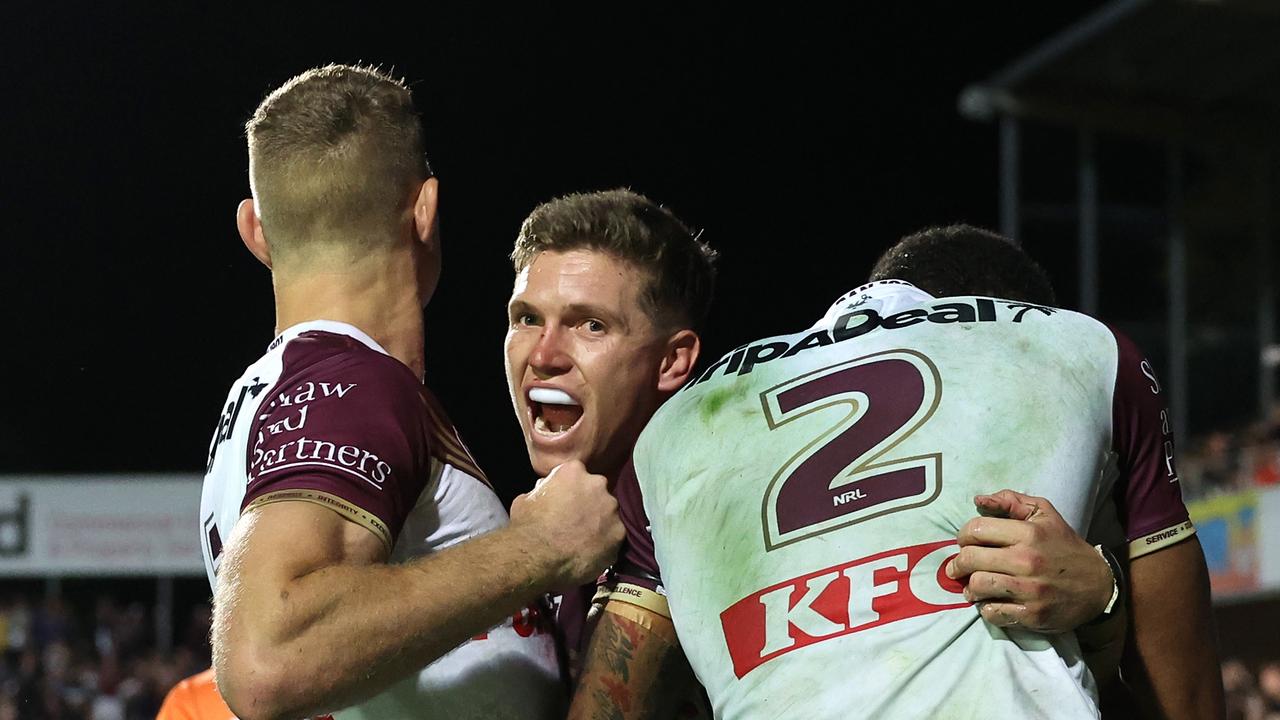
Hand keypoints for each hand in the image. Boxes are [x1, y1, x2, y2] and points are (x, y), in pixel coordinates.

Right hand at [509, 460, 623, 588]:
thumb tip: (546, 492)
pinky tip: (590, 552)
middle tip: (575, 521)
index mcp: (573, 471)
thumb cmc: (527, 527)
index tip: (566, 500)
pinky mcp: (619, 533)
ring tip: (583, 540)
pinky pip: (614, 536)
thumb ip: (543, 490)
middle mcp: (596, 485)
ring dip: (599, 523)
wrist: (537, 557)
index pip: (576, 473)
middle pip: (597, 491)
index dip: (571, 489)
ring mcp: (610, 509)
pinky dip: (605, 543)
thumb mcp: (525, 499)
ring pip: (608, 513)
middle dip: (589, 504)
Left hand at [946, 489, 1112, 632]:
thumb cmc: (1065, 546)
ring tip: (972, 586)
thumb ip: (1011, 502)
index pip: (976, 530)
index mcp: (1028, 533)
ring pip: (977, 586)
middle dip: (958, 563)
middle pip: (970, 559)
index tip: (966, 543)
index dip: (964, 536)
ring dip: (969, 587)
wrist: (1099, 586)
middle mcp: (1027, 561)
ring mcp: (1029, 590)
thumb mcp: (1045, 514)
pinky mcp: (1032, 615)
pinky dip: (985, 608)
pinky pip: (992, 612)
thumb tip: (978, 500)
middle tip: (958, 567)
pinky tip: (990, 602)